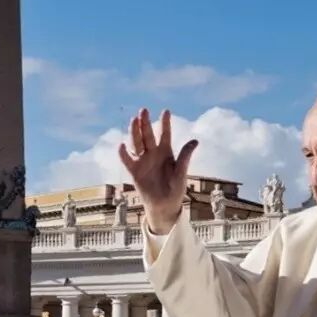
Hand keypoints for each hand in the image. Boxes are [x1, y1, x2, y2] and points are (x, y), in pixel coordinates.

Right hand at [117, 108, 196, 234]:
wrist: (165, 206)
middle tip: (143, 110)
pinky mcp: (134, 171)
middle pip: (147, 135)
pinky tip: (122, 145)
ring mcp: (143, 161)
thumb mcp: (181, 173)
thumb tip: (194, 141)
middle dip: (145, 123)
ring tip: (133, 120)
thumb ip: (185, 157)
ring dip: (134, 132)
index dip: (165, 123)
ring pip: (137, 143)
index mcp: (166, 152)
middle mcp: (153, 154)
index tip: (166, 111)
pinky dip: (123, 153)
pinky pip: (127, 160)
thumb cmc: (175, 190)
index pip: (165, 134)